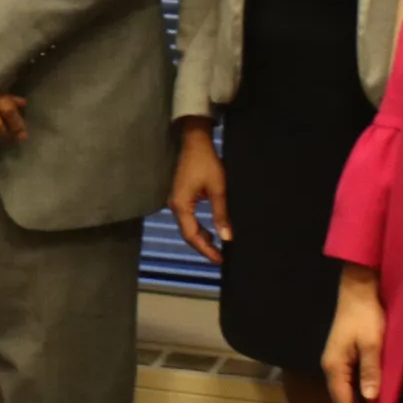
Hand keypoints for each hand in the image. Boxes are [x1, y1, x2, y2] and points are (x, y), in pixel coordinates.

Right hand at [169, 124, 229, 265]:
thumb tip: (227, 237)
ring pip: (187, 227)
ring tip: (217, 247)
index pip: (191, 234)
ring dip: (201, 238)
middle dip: (203, 247)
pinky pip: (188, 219)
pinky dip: (199, 228)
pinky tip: (210, 231)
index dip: (205, 249)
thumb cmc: (207, 164)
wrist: (195, 143)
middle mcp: (175, 206)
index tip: (219, 259)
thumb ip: (221, 214)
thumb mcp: (218, 189)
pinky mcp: (181, 198)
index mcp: (181, 205)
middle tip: (220, 257)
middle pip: (187, 233)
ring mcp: (176, 201)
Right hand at [321, 269, 386, 402]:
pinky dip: (355, 402)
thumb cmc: (366, 316)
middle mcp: (332, 368)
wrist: (358, 291)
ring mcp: (336, 363)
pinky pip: (348, 387)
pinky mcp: (343, 358)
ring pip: (343, 396)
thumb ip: (370, 371)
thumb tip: (369, 398)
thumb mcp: (372, 343)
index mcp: (335, 367)